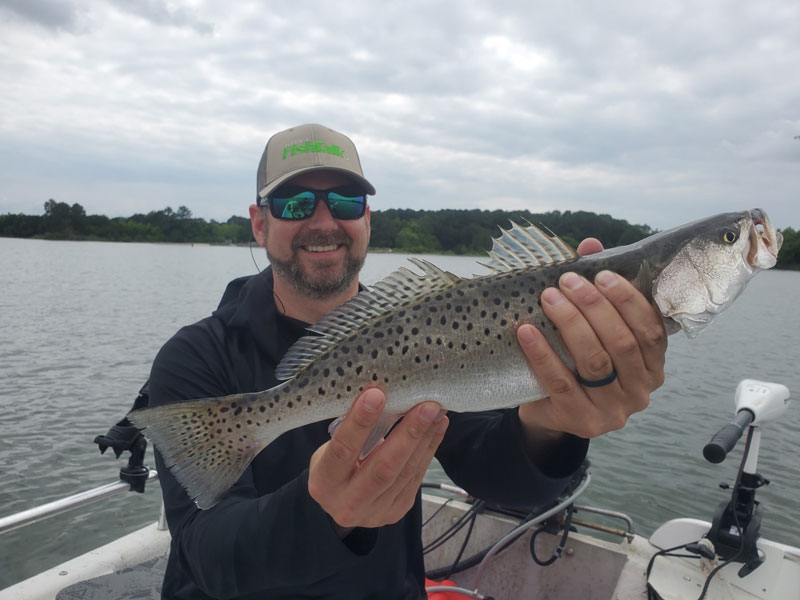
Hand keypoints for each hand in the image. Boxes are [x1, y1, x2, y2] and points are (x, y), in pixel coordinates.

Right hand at [308, 389, 447, 533]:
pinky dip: (429, 449)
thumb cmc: (335, 465)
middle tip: (425, 406)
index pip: (342, 450)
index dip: (359, 423)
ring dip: (425, 438)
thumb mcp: (330, 450)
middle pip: (383, 468)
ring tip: (437, 412)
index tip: (376, 395)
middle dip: (408, 434)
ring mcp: (376, 512)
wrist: (340, 502)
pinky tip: (437, 427)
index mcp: (324, 483)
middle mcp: (348, 503)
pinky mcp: (397, 510)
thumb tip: (380, 396)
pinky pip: (416, 477)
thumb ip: (351, 432)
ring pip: (406, 473)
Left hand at [516, 239, 666, 438]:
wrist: (550, 413)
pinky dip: (543, 355)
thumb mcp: (591, 330)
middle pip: (622, 343)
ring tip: (548, 298)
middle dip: (594, 307)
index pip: (650, 329)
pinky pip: (561, 383)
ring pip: (595, 362)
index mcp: (652, 366)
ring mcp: (614, 411)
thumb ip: (597, 290)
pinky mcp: (583, 422)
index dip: (627, 299)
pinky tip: (526, 332)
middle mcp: (640, 391)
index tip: (601, 274)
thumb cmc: (576, 362)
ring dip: (570, 324)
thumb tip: (591, 245)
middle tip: (567, 281)